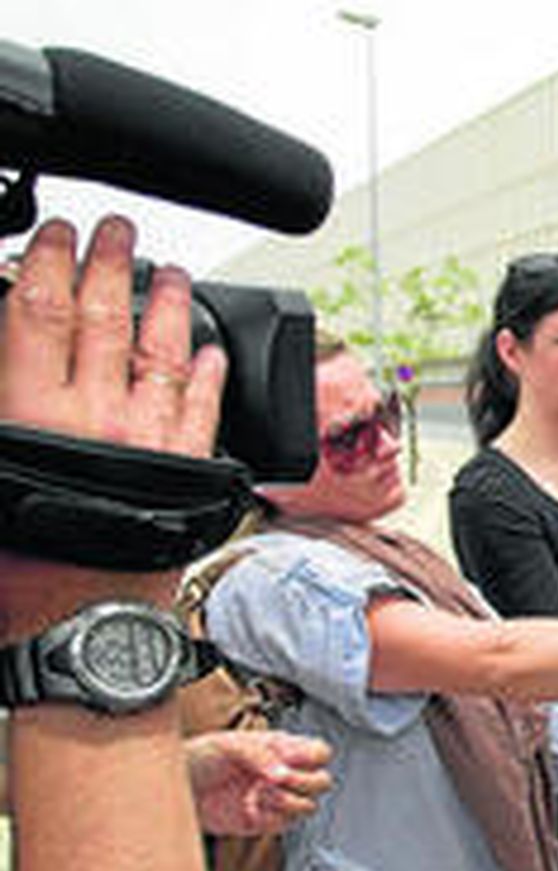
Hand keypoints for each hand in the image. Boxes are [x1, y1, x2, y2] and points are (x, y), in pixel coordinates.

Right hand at [0, 216, 227, 624]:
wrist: (85, 631)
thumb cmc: (19, 575)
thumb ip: (0, 416)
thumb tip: (1, 372)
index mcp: (34, 416)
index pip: (39, 315)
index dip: (48, 264)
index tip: (56, 234)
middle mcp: (100, 418)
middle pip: (105, 321)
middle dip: (111, 266)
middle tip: (118, 230)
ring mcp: (153, 442)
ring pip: (164, 355)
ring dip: (169, 308)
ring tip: (173, 275)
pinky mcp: (191, 472)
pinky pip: (203, 410)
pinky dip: (209, 376)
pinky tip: (214, 354)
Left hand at [185, 730, 332, 836]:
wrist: (176, 789)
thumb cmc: (198, 758)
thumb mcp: (226, 745)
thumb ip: (258, 754)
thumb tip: (283, 773)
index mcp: (281, 748)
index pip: (319, 752)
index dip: (313, 758)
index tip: (290, 762)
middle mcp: (283, 773)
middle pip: (322, 781)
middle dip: (303, 782)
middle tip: (276, 780)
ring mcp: (275, 799)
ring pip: (308, 806)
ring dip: (288, 801)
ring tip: (261, 794)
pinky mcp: (263, 821)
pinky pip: (284, 824)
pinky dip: (272, 818)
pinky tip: (251, 807)